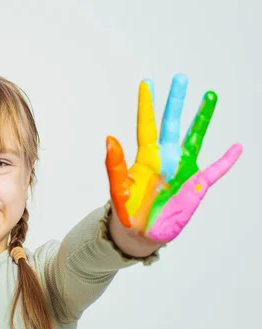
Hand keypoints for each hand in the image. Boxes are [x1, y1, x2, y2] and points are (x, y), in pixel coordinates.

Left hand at [105, 74, 241, 242]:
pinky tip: (236, 148)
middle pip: (172, 124)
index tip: (146, 83)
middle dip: (175, 101)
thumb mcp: (118, 189)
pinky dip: (225, 161)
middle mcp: (165, 159)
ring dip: (202, 118)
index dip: (146, 105)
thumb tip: (108, 138)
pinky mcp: (194, 187)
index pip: (146, 126)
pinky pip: (214, 172)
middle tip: (180, 78)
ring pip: (195, 138)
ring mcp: (181, 170)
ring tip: (209, 96)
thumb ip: (115, 165)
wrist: (138, 234)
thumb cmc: (126, 211)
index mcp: (145, 158)